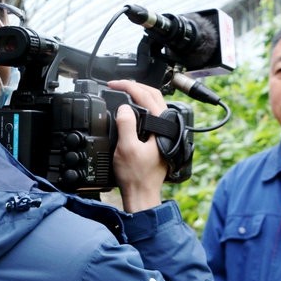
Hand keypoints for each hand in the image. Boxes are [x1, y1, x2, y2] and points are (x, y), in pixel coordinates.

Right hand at [106, 79, 168, 211]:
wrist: (142, 195)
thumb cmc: (136, 177)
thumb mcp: (126, 148)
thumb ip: (126, 125)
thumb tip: (124, 107)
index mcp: (162, 126)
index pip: (146, 95)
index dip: (128, 86)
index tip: (113, 84)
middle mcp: (167, 126)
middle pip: (153, 95)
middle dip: (134, 86)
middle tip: (117, 85)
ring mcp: (165, 132)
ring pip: (154, 104)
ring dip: (138, 96)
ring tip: (122, 93)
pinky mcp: (160, 139)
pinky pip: (152, 115)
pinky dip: (141, 107)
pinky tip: (130, 110)